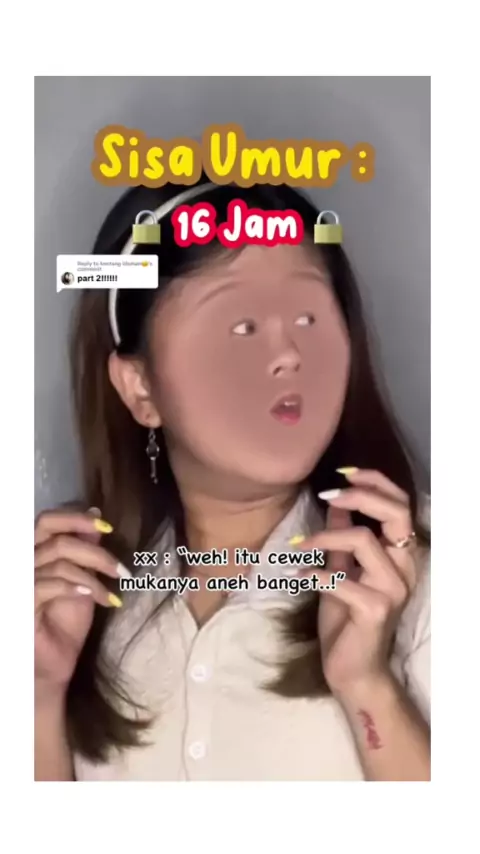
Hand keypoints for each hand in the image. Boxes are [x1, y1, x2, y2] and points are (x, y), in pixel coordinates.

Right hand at [34, 506, 125, 702]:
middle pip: (55, 536)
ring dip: (95, 574)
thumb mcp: (83, 579)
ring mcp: (19, 583)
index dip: (75, 518)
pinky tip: (99, 598)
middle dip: (92, 548)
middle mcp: (22, 563)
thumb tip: (94, 515)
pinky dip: (78, 587)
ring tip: (115, 590)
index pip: (47, 520)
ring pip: (60, 561)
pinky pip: (50, 585)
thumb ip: (85, 549)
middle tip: (119, 567)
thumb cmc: (64, 624)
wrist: (54, 666)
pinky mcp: (22, 604)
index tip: (107, 527)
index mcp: (34, 553)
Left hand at [297, 469, 417, 698]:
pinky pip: (340, 578)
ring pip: (362, 539)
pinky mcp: (375, 609)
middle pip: (396, 512)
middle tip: (328, 495)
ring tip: (300, 547)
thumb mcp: (342, 570)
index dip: (375, 482)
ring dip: (324, 538)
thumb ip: (342, 538)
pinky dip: (313, 573)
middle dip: (360, 495)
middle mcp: (404, 568)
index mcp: (400, 556)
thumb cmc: (347, 619)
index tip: (343, 473)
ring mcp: (392, 589)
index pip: (401, 505)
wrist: (352, 670)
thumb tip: (335, 503)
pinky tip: (297, 576)